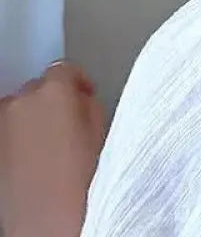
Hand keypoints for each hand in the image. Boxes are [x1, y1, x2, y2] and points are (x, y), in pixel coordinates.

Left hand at [0, 61, 106, 236]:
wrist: (49, 226)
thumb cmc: (77, 186)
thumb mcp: (101, 131)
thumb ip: (88, 104)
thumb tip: (79, 100)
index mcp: (54, 92)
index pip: (64, 69)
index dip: (77, 82)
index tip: (83, 92)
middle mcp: (20, 103)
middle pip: (37, 89)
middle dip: (52, 102)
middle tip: (67, 127)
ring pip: (17, 111)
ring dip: (30, 121)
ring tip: (47, 149)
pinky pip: (5, 133)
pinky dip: (15, 140)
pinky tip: (31, 162)